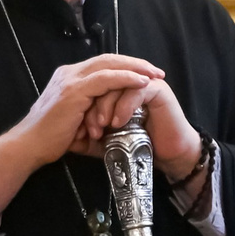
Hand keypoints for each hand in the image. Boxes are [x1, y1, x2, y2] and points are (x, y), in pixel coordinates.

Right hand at [10, 53, 161, 169]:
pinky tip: (142, 82)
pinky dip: (126, 78)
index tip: (146, 74)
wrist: (29, 146)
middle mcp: (69, 73)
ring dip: (136, 68)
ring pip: (109, 65)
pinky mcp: (74, 91)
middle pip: (109, 59)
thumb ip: (92, 114)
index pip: (102, 65)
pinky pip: (106, 79)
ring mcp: (71, 80)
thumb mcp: (77, 122)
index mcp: (69, 78)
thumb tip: (113, 122)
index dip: (125, 67)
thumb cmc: (51, 140)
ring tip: (155, 74)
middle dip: (136, 63)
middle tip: (157, 71)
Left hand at [78, 76, 202, 181]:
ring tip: (103, 126)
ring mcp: (144, 83)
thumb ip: (89, 133)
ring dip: (106, 105)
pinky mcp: (158, 90)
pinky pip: (135, 91)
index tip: (79, 129)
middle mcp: (128, 80)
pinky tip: (118, 123)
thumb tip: (67, 136)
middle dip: (92, 104)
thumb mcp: (105, 140)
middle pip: (103, 78)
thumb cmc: (137, 147)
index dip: (84, 104)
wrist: (167, 158)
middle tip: (90, 127)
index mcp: (115, 86)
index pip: (93, 82)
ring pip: (117, 82)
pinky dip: (124, 106)